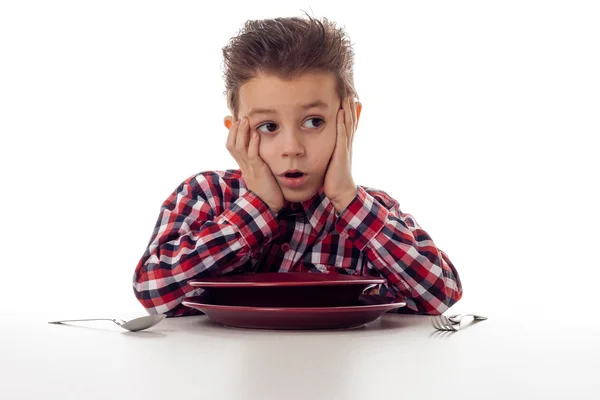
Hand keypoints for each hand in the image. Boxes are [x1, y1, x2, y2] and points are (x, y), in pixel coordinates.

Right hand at [226, 117, 283, 212]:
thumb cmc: (265, 188)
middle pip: (232, 144)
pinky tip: (256, 134)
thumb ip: (256, 160)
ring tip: (246, 121)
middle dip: (235, 130)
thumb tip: (256, 150)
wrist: (267, 204)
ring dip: (242, 132)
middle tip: (241, 118)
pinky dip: (253, 143)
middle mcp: (243, 165)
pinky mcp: (257, 170)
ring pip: (239, 147)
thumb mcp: (258, 171)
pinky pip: (252, 155)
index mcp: (242, 164)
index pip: (231, 146)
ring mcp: (249, 167)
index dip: (232, 133)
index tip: (236, 122)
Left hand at [324, 97, 359, 212]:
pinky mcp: (341, 153)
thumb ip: (328, 152)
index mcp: (343, 145)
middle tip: (348, 91)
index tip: (345, 98)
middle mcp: (346, 144)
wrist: (339, 191)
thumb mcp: (330, 161)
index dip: (347, 111)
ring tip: (347, 96)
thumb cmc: (333, 178)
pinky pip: (342, 134)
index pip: (346, 124)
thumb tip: (322, 146)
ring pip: (347, 125)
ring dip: (347, 110)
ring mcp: (345, 147)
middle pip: (349, 121)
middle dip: (349, 106)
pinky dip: (341, 122)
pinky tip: (340, 112)